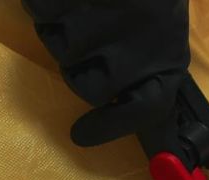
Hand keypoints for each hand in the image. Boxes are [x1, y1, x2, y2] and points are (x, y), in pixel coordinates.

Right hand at [22, 0, 188, 147]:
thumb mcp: (161, 23)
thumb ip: (150, 71)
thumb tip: (140, 119)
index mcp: (166, 57)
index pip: (145, 109)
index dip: (112, 127)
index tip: (79, 136)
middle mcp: (134, 51)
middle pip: (86, 85)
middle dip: (80, 64)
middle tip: (91, 30)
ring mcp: (97, 29)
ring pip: (59, 48)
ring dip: (62, 26)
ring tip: (86, 3)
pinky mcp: (64, 9)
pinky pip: (42, 14)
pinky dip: (45, 3)